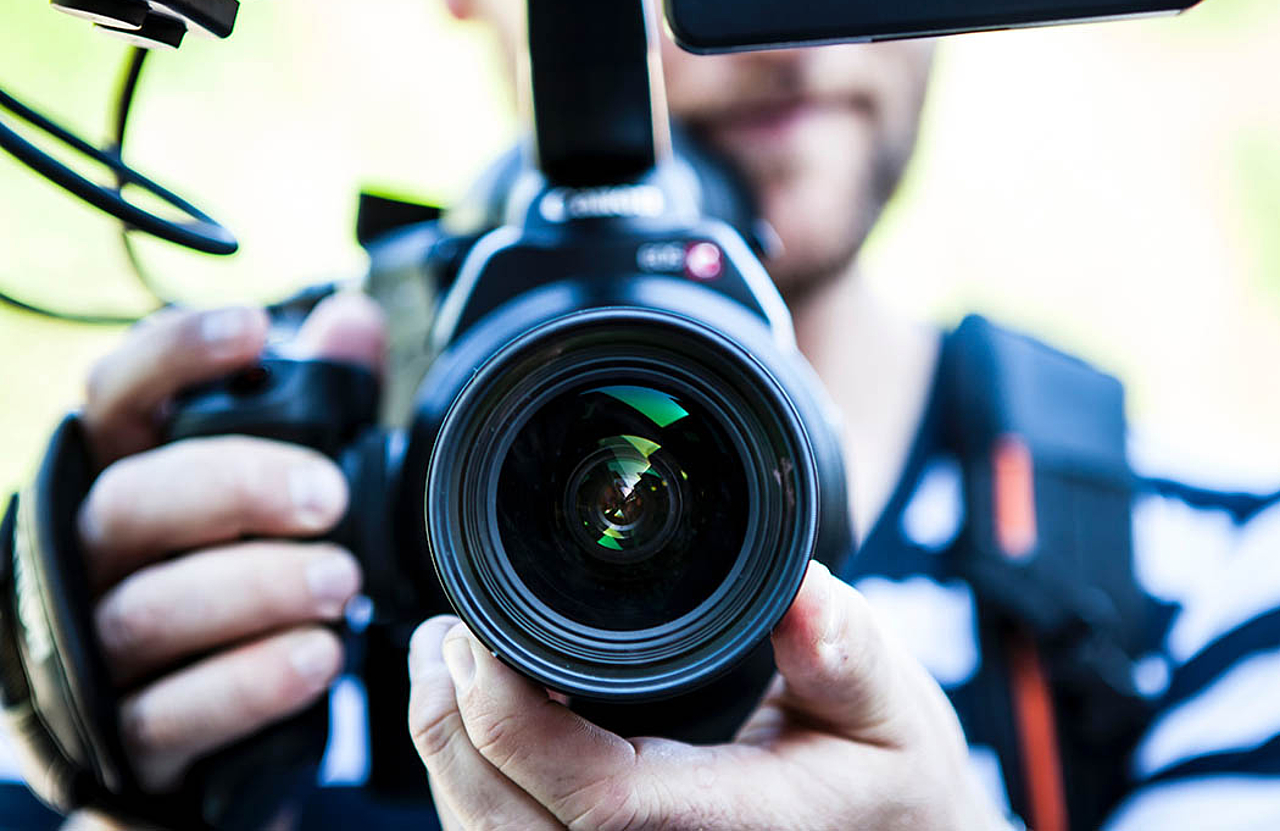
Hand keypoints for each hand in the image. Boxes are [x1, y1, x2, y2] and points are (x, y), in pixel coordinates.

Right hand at [73, 294, 385, 792]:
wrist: (199, 716)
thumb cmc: (237, 568)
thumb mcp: (280, 483)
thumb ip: (318, 402)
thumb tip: (353, 319)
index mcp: (128, 474)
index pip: (118, 395)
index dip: (174, 355)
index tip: (254, 331)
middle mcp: (93, 553)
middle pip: (132, 501)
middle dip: (235, 487)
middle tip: (327, 498)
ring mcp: (97, 648)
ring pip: (150, 609)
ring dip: (255, 589)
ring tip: (339, 582)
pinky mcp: (127, 736)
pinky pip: (173, 712)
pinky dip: (250, 683)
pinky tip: (316, 658)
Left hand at [408, 561, 1007, 830]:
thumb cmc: (892, 787)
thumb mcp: (892, 709)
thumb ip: (847, 651)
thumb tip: (804, 586)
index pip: (593, 799)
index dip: (510, 719)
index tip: (480, 634)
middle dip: (448, 731)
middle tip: (442, 636)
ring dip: (449, 763)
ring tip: (443, 669)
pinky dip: (475, 796)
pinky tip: (475, 731)